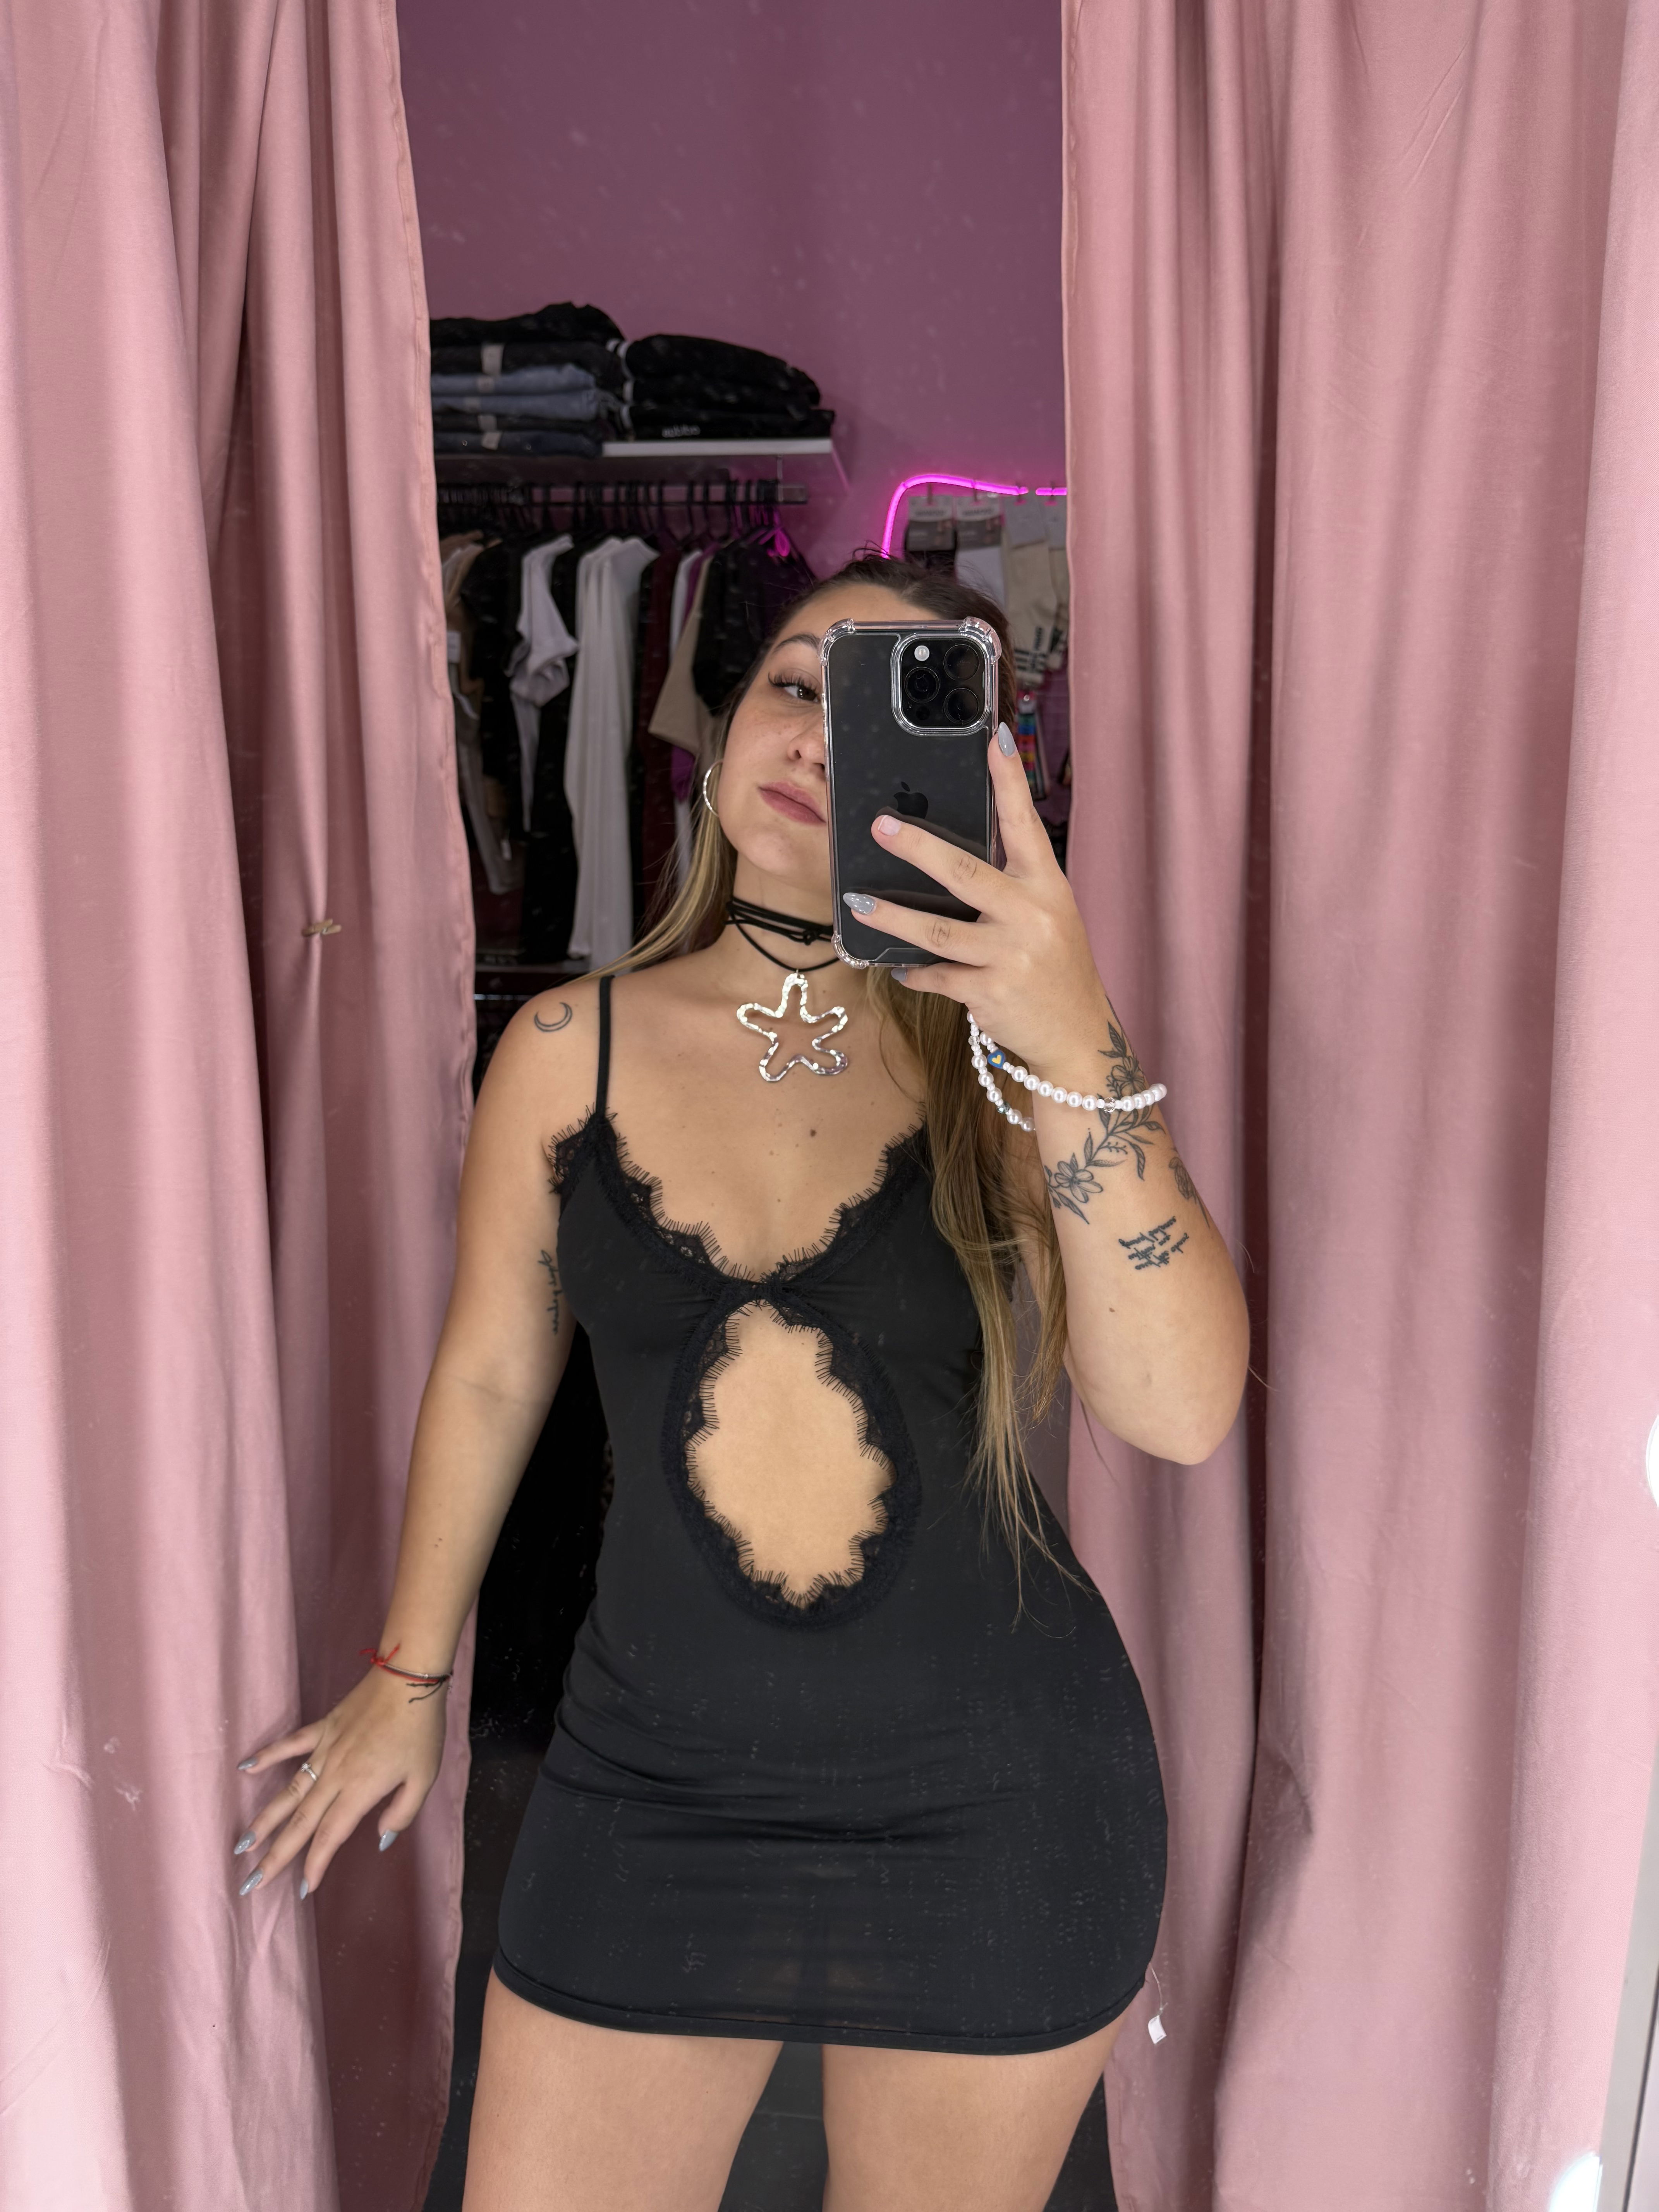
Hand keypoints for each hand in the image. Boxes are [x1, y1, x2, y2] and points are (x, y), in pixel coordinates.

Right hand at [231, 1664, 447, 1898]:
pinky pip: (290, 1745)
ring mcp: (324, 1751)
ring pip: (288, 1792)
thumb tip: (380, 1839)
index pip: (329, 1836)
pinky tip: (244, 1768)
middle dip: (275, 1855)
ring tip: (242, 1843)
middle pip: (300, 1823)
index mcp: (359, 1791)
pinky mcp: (323, 1728)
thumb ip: (402, 1813)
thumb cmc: (421, 1731)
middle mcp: (334, 1776)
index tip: (303, 1889)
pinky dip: (267, 1755)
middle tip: (251, 1882)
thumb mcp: (424, 1778)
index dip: (315, 1864)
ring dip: (265, 1819)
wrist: (409, 1679)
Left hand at [846, 722, 1110, 1076]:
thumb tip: (946, 858)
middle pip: (965, 873)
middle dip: (918, 848)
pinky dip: (915, 972)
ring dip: (891, 917)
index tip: (995, 739)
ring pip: (937, 930)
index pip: (1025, 824)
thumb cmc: (1055, 967)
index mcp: (1047, 886)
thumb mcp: (1046, 915)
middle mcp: (1031, 914)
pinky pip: (937, 975)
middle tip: (881, 827)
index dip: (1009, 781)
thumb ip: (1009, 887)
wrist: (1077, 1034)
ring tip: (857, 901)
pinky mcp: (991, 992)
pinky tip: (900, 968)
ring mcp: (1011, 955)